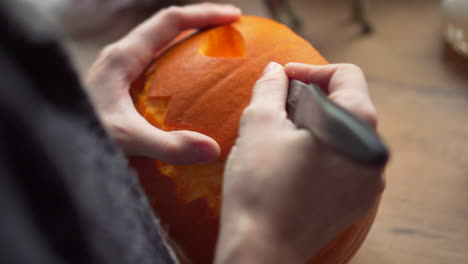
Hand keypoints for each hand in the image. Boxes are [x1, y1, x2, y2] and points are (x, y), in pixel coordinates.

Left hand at [85, 3, 240, 163]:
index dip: (204, 14)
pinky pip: (156, 67)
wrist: (52, 141)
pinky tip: (191, 89)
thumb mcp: (125, 139)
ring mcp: (119, 71)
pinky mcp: (119, 87)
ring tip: (217, 53)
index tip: (234, 17)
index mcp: (123, 56)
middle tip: (231, 32)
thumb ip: (169, 145)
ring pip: (161, 46)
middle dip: (201, 23)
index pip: (170, 21)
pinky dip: (179, 67)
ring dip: (189, 43)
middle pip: (167, 27)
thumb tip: (214, 150)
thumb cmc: (80, 135)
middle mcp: (121, 56)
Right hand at [215, 62, 384, 262]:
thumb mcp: (259, 124)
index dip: (311, 70)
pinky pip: (345, 161)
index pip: (346, 76)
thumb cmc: (259, 187)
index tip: (283, 79)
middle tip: (278, 106)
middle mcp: (374, 154)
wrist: (261, 249)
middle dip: (312, 98)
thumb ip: (270, 87)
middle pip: (348, 105)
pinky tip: (293, 161)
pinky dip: (322, 151)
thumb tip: (276, 70)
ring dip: (317, 125)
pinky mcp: (356, 201)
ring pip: (345, 134)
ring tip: (283, 134)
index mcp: (358, 128)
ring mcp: (369, 181)